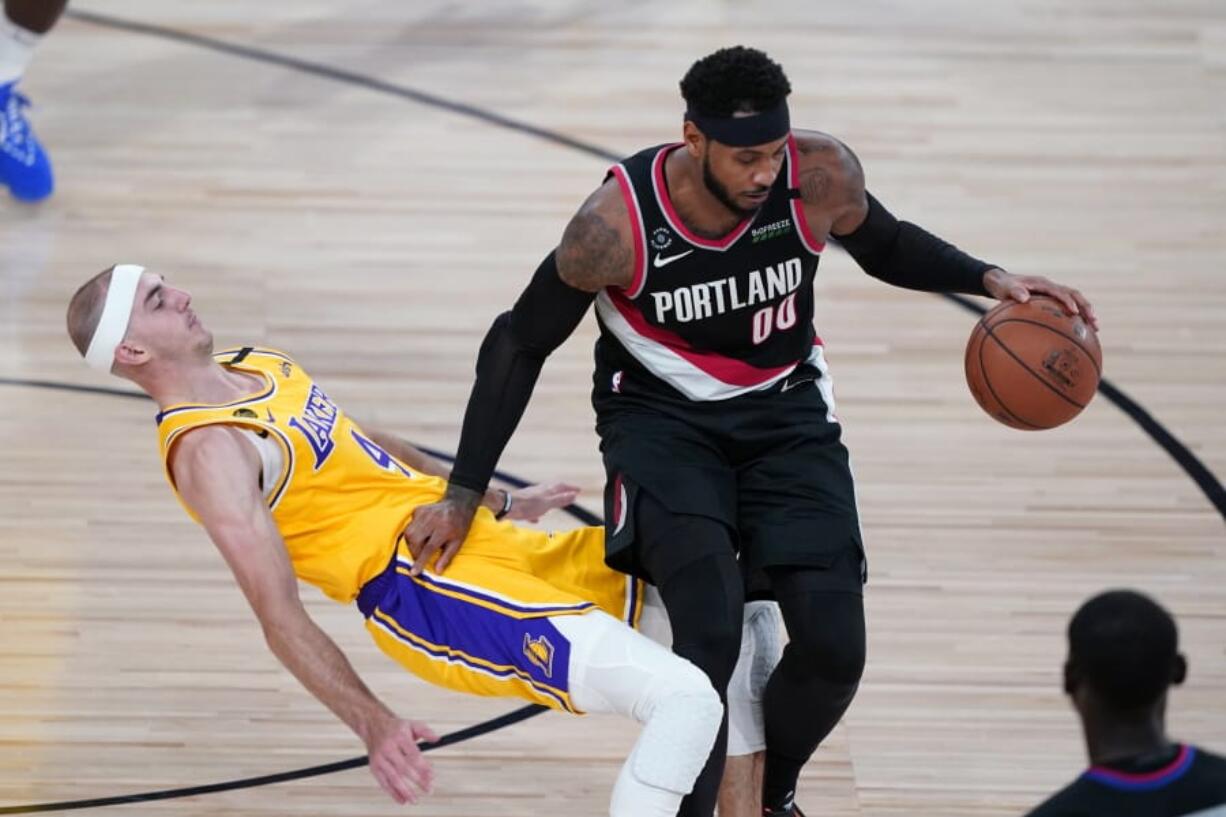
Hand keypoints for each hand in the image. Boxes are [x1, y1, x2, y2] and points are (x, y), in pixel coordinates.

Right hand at [364, 716, 438, 804]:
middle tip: (429, 788)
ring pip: (393, 778)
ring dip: (405, 791)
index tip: (432, 775)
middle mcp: (388, 748)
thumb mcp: (412, 724)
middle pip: (404, 768)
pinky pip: (383, 783)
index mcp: (399, 737)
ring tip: (415, 800)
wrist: (373, 725)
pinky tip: (402, 800)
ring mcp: (379, 759)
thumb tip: (437, 739)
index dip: (423, 767)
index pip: (413, 754)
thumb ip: (426, 731)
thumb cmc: (395, 727)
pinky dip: (392, 793)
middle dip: (417, 780)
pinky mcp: (374, 767)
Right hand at [403, 487, 480, 575]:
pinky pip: (410, 525)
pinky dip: (413, 533)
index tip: (413, 572)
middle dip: (414, 552)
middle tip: (419, 558)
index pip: (428, 548)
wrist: (458, 504)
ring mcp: (424, 513)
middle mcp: (433, 520)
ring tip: (419, 548)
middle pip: (415, 539)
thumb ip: (447, 557)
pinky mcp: (418, 509)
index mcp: (444, 529)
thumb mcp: (458, 543)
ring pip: (409, 532)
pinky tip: (422, 534)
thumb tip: (436, 572)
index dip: (420, 561)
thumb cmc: (459, 526)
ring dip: (411, 544)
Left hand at [504, 482, 580, 522]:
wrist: (507, 507)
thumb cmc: (527, 505)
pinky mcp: (523, 504)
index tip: (579, 490)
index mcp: (547, 490)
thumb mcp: (547, 504)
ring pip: (543, 498)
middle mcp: (539, 491)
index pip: (562, 486)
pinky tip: (536, 518)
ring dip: (550, 501)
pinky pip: (532, 508)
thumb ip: (560, 499)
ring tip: (554, 505)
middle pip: (552, 490)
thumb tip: (574, 495)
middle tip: (568, 495)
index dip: (571, 488)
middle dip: (561, 492)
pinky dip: (537, 512)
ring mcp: (530, 497)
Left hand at [983, 268, 1098, 330]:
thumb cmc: (1005, 287)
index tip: (1074, 312)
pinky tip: (1078, 334)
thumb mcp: (1006, 288)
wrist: (1003, 283)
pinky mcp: (1052, 301)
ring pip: (1075, 302)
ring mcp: (1053, 294)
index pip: (1060, 291)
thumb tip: (1024, 298)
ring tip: (1094, 328)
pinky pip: (1067, 309)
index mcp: (1043, 284)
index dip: (1068, 301)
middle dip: (1086, 308)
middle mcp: (1052, 288)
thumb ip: (1015, 292)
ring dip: (1085, 313)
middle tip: (1093, 321)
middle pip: (1075, 296)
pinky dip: (1075, 319)